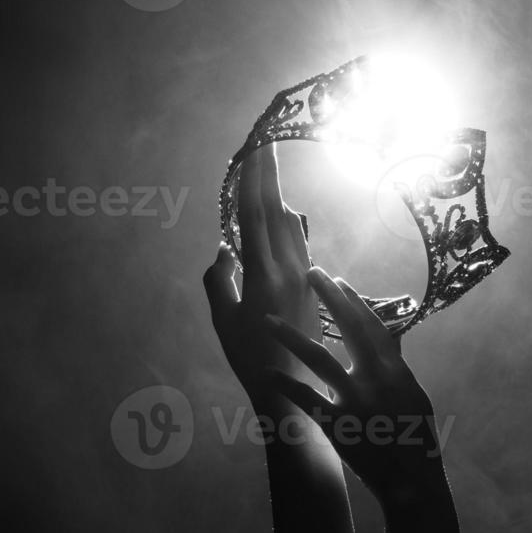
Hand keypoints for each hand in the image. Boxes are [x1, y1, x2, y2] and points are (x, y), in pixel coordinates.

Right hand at [202, 144, 322, 404]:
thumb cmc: (250, 359)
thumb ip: (219, 278)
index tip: (254, 145)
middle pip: (275, 209)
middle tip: (264, 140)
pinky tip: (283, 215)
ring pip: (289, 226)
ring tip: (269, 167)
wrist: (294, 392)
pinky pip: (297, 246)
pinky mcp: (312, 290)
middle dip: (268, 174)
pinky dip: (285, 224)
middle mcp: (289, 268)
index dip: (253, 176)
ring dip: (277, 195)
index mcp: (264, 272)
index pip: (255, 212)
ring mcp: (304, 278)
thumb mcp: (222, 319)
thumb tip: (224, 245)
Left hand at [261, 267, 446, 505]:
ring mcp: (356, 401)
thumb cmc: (417, 442)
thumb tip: (391, 341)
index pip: (372, 325)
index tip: (336, 279)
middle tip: (309, 272)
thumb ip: (399, 369)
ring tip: (268, 319)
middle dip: (328, 298)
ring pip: (319, 359)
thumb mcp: (416, 398)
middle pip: (348, 328)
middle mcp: (377, 379)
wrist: (414, 483)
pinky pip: (306, 399)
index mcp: (397, 371)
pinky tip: (266, 370)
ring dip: (291, 336)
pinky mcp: (339, 425)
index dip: (353, 300)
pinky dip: (285, 384)